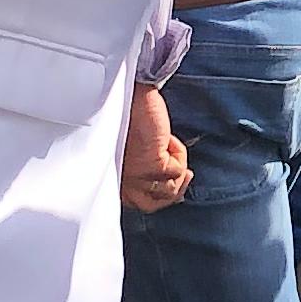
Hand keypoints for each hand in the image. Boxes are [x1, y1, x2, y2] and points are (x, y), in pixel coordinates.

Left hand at [121, 81, 189, 213]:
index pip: (136, 202)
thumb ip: (143, 168)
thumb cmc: (129, 118)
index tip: (172, 186)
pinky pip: (178, 170)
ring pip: (170, 189)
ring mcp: (137, 176)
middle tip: (185, 175)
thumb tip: (165, 179)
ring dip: (178, 168)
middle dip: (173, 190)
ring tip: (172, 146)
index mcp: (115, 179)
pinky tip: (169, 138)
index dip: (158, 196)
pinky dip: (179, 153)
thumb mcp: (135, 150)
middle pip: (154, 203)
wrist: (132, 98)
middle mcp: (124, 181)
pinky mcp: (152, 165)